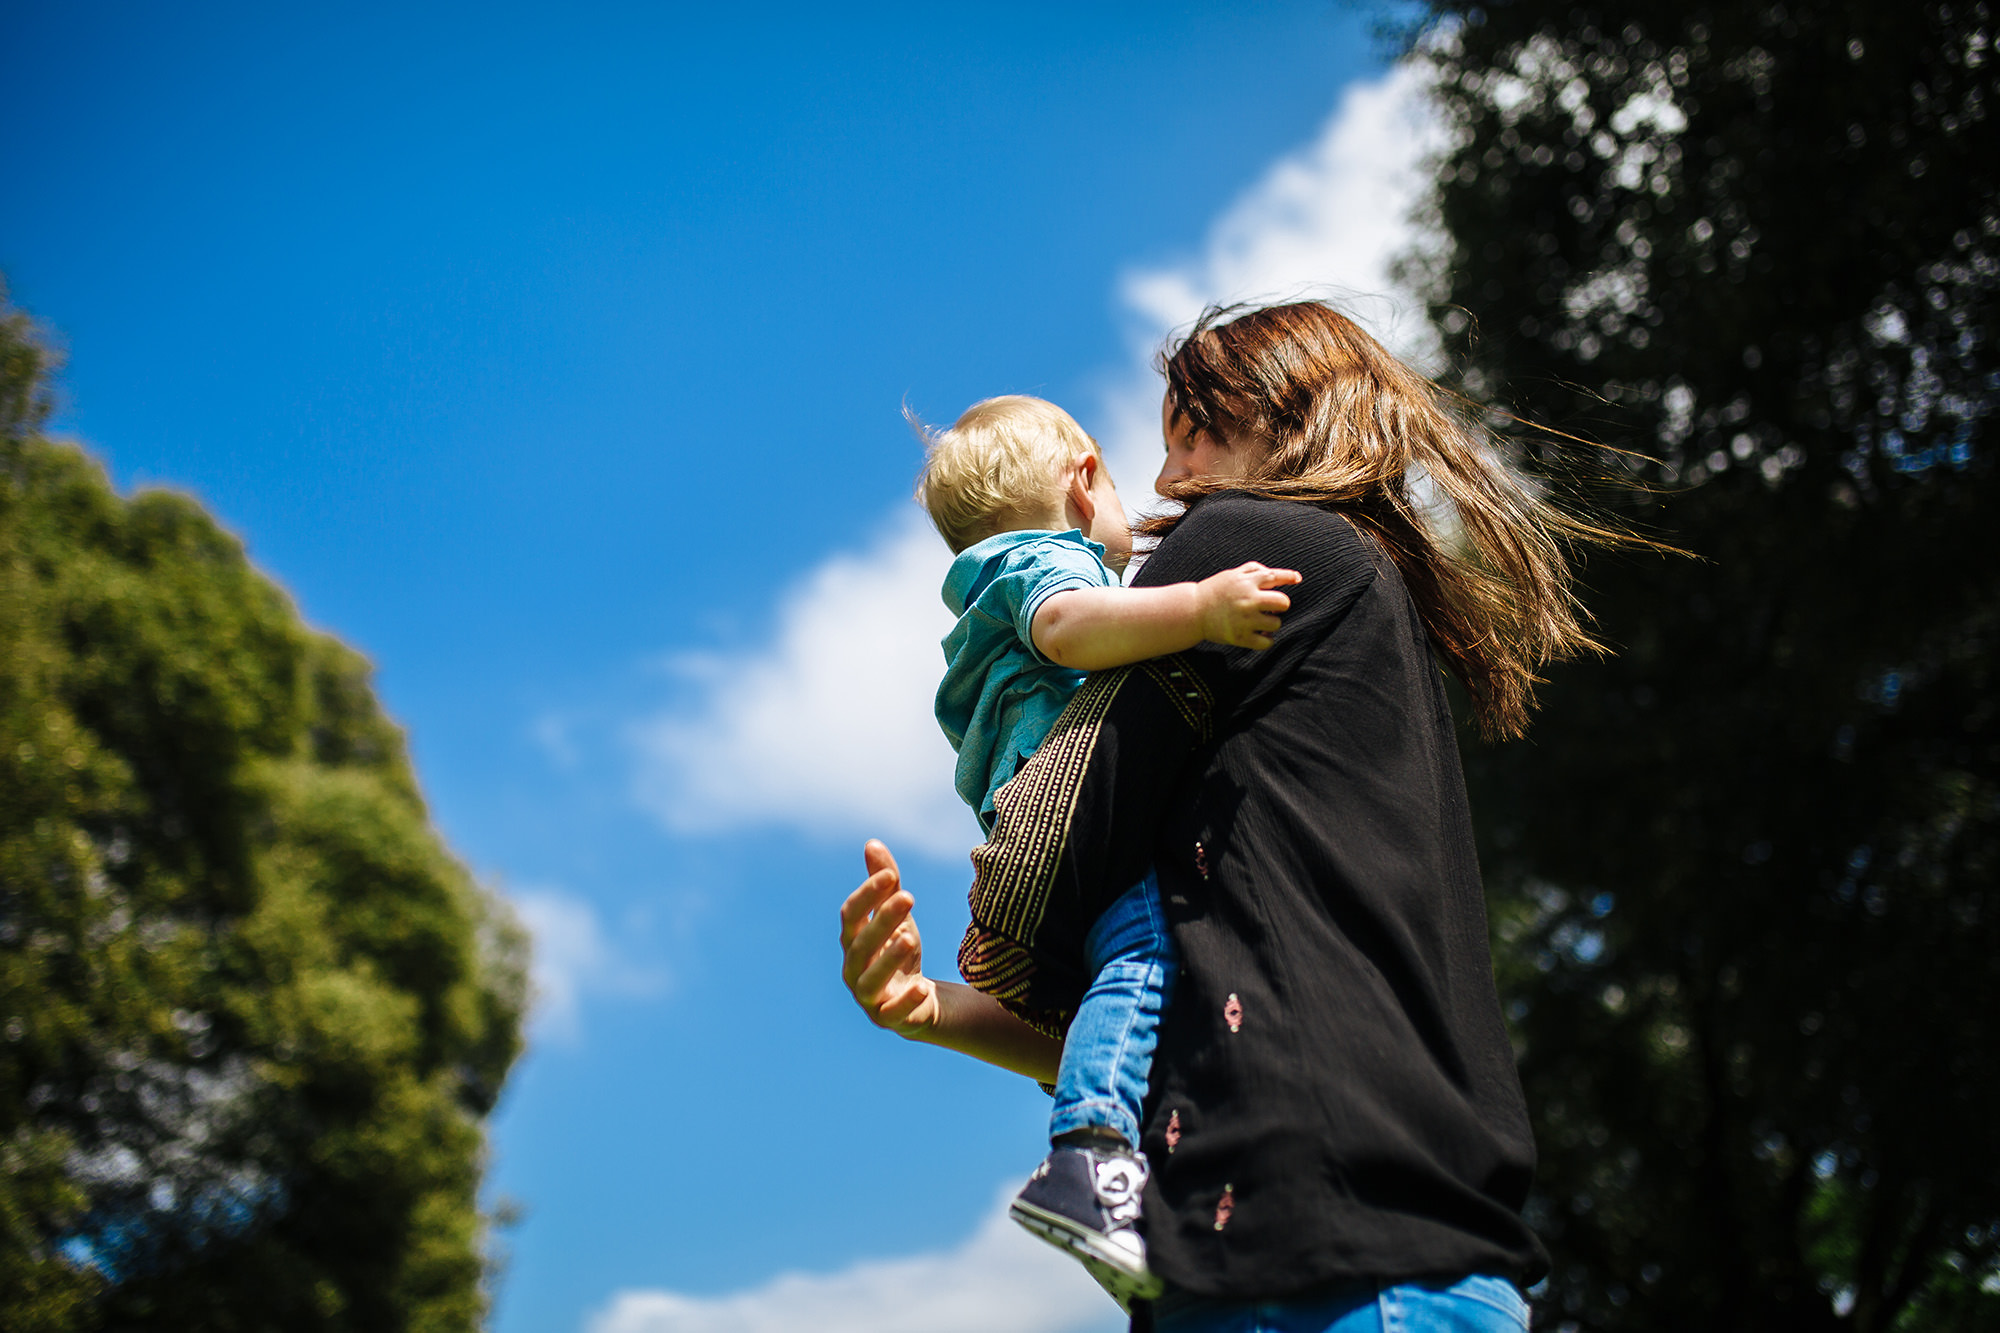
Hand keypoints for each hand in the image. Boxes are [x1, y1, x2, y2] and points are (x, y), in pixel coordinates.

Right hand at [839, 840, 940, 1039]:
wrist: (915, 1000)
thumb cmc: (899, 951)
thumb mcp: (897, 916)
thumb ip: (885, 885)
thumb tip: (872, 843)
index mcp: (853, 940)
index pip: (851, 915)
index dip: (867, 895)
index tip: (889, 875)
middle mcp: (854, 968)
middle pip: (861, 944)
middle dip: (882, 920)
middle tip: (908, 896)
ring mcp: (868, 996)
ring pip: (871, 979)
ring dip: (889, 958)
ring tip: (910, 936)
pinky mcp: (888, 1018)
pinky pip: (892, 1012)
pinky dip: (905, 1000)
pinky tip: (921, 987)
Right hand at [1195, 561, 1301, 649]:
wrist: (1193, 611)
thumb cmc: (1215, 590)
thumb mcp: (1232, 574)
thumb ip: (1254, 570)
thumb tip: (1280, 575)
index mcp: (1247, 582)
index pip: (1275, 577)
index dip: (1290, 577)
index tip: (1297, 579)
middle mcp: (1248, 600)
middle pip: (1283, 602)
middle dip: (1281, 605)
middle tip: (1272, 607)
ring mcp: (1245, 620)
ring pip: (1276, 624)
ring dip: (1272, 623)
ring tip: (1261, 622)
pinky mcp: (1240, 637)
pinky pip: (1266, 642)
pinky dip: (1267, 640)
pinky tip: (1260, 635)